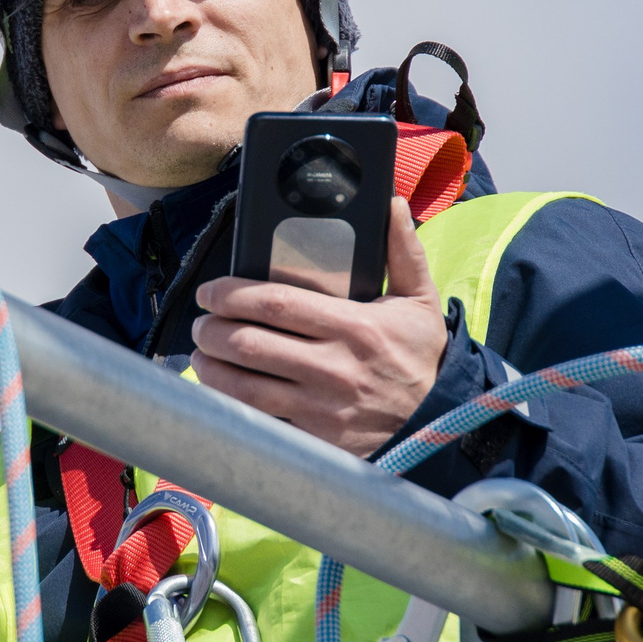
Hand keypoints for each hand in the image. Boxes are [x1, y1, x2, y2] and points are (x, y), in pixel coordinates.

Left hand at [190, 198, 448, 457]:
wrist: (441, 421)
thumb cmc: (423, 356)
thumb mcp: (420, 300)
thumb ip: (402, 250)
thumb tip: (391, 203)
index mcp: (355, 326)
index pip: (276, 304)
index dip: (232, 295)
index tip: (210, 291)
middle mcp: (334, 368)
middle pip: (250, 344)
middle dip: (212, 330)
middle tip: (201, 321)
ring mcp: (322, 408)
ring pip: (246, 386)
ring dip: (212, 367)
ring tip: (201, 352)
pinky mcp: (317, 439)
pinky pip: (261, 420)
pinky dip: (232, 405)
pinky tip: (220, 390)